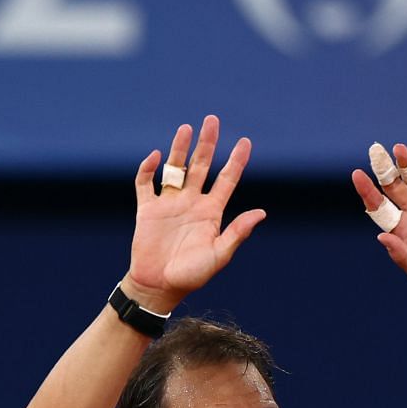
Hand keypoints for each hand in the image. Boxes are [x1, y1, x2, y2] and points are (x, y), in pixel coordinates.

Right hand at [124, 115, 264, 309]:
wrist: (158, 287)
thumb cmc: (191, 275)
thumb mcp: (219, 255)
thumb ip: (237, 233)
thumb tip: (261, 213)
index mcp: (210, 212)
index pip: (227, 179)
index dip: (236, 161)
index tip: (245, 142)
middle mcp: (191, 203)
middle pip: (201, 165)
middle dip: (207, 143)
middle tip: (212, 120)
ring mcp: (169, 204)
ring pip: (175, 168)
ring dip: (180, 149)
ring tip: (185, 128)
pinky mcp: (147, 210)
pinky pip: (145, 184)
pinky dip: (148, 169)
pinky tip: (155, 157)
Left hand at [351, 145, 406, 292]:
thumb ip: (402, 256)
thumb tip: (381, 236)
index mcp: (401, 228)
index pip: (379, 205)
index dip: (367, 190)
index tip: (357, 174)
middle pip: (393, 186)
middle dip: (384, 169)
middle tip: (375, 150)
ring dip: (406, 163)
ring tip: (399, 149)